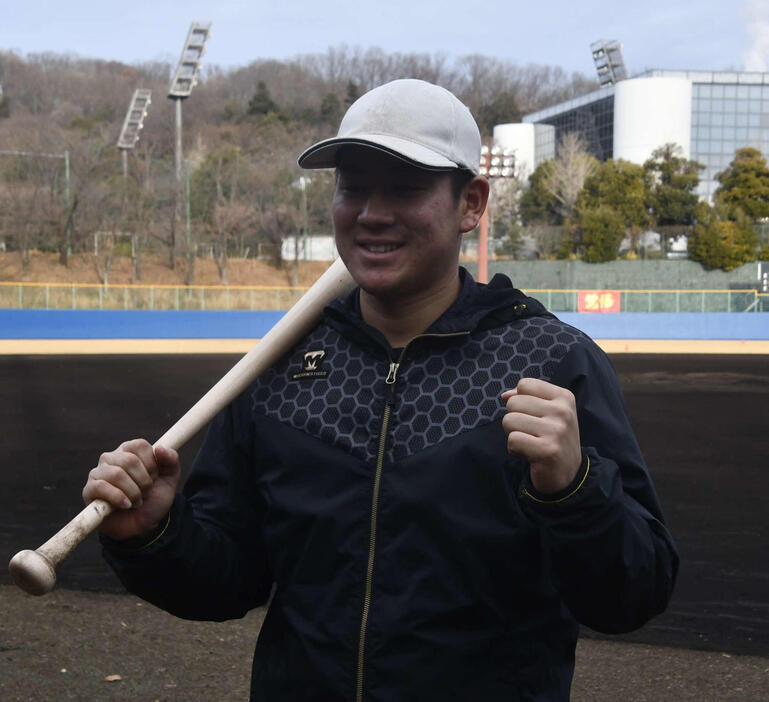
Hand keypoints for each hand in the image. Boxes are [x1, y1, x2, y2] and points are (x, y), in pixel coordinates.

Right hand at [82, 439, 180, 540]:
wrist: (144, 525)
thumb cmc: (154, 498)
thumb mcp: (170, 479)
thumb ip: (171, 460)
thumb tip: (160, 448)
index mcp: (130, 450)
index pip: (140, 445)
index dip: (151, 464)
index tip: (155, 477)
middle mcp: (111, 458)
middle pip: (129, 460)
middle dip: (144, 481)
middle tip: (146, 493)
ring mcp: (98, 473)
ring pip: (116, 474)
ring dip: (133, 492)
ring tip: (137, 501)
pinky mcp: (89, 490)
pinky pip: (100, 487)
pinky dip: (118, 497)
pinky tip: (126, 505)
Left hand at [501, 378, 581, 494]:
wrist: (569, 474)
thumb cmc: (553, 438)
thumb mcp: (548, 412)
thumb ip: (526, 398)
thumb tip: (505, 395)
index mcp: (564, 397)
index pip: (524, 384)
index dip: (520, 401)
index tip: (534, 416)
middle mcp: (563, 411)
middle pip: (513, 403)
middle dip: (515, 420)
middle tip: (532, 433)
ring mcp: (556, 430)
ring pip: (509, 420)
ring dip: (513, 435)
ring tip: (530, 443)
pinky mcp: (547, 450)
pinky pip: (512, 440)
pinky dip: (515, 449)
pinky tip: (529, 454)